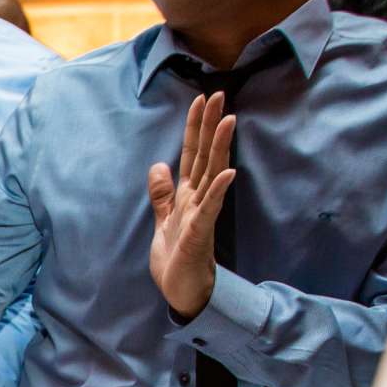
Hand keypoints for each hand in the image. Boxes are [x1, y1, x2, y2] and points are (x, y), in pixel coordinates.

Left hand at [147, 92, 236, 320]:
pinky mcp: (200, 233)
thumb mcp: (163, 219)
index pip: (192, 153)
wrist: (181, 291)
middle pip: (205, 155)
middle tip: (219, 95)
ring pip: (212, 174)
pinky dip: (219, 190)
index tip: (200, 100)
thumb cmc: (176, 257)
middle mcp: (198, 199)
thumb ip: (162, 193)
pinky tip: (229, 173)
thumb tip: (158, 165)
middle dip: (210, 125)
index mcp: (188, 194)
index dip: (195, 127)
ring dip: (220, 148)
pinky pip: (211, 208)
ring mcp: (202, 214)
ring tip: (228, 120)